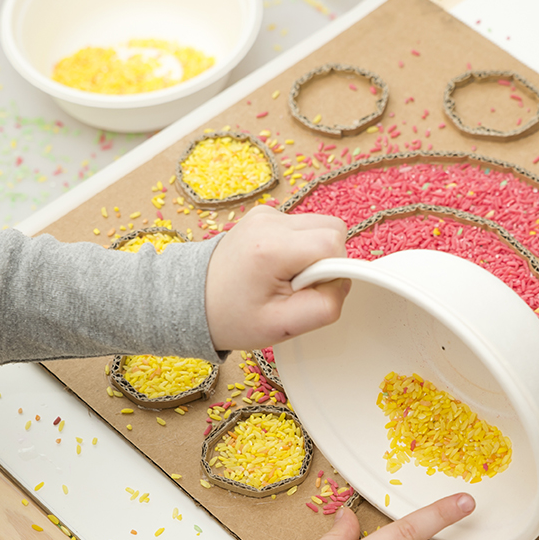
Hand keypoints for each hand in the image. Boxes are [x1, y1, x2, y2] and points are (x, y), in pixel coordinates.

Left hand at [205, 205, 348, 351]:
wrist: (193, 301)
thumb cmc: (233, 317)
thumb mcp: (283, 326)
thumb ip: (326, 306)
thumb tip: (345, 281)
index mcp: (271, 246)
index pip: (333, 244)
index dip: (333, 271)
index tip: (309, 290)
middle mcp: (268, 221)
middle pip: (332, 229)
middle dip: (326, 260)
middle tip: (298, 286)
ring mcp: (265, 214)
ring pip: (320, 226)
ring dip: (313, 253)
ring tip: (285, 277)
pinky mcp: (264, 215)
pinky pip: (303, 227)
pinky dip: (299, 247)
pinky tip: (277, 266)